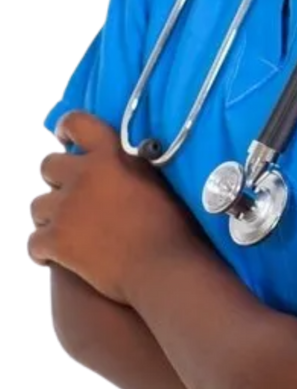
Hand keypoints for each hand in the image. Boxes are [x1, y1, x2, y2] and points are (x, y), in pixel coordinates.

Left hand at [28, 112, 200, 304]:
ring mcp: (65, 209)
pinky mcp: (54, 242)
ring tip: (64, 228)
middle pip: (47, 165)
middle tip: (70, 193)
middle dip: (55, 178)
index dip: (66, 128)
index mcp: (111, 155)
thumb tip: (121, 161)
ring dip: (48, 214)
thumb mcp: (156, 178)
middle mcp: (82, 175)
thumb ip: (131, 164)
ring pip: (36, 205)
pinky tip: (51, 258)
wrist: (161, 265)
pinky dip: (41, 251)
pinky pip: (32, 242)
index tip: (66, 139)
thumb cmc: (171, 223)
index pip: (77, 123)